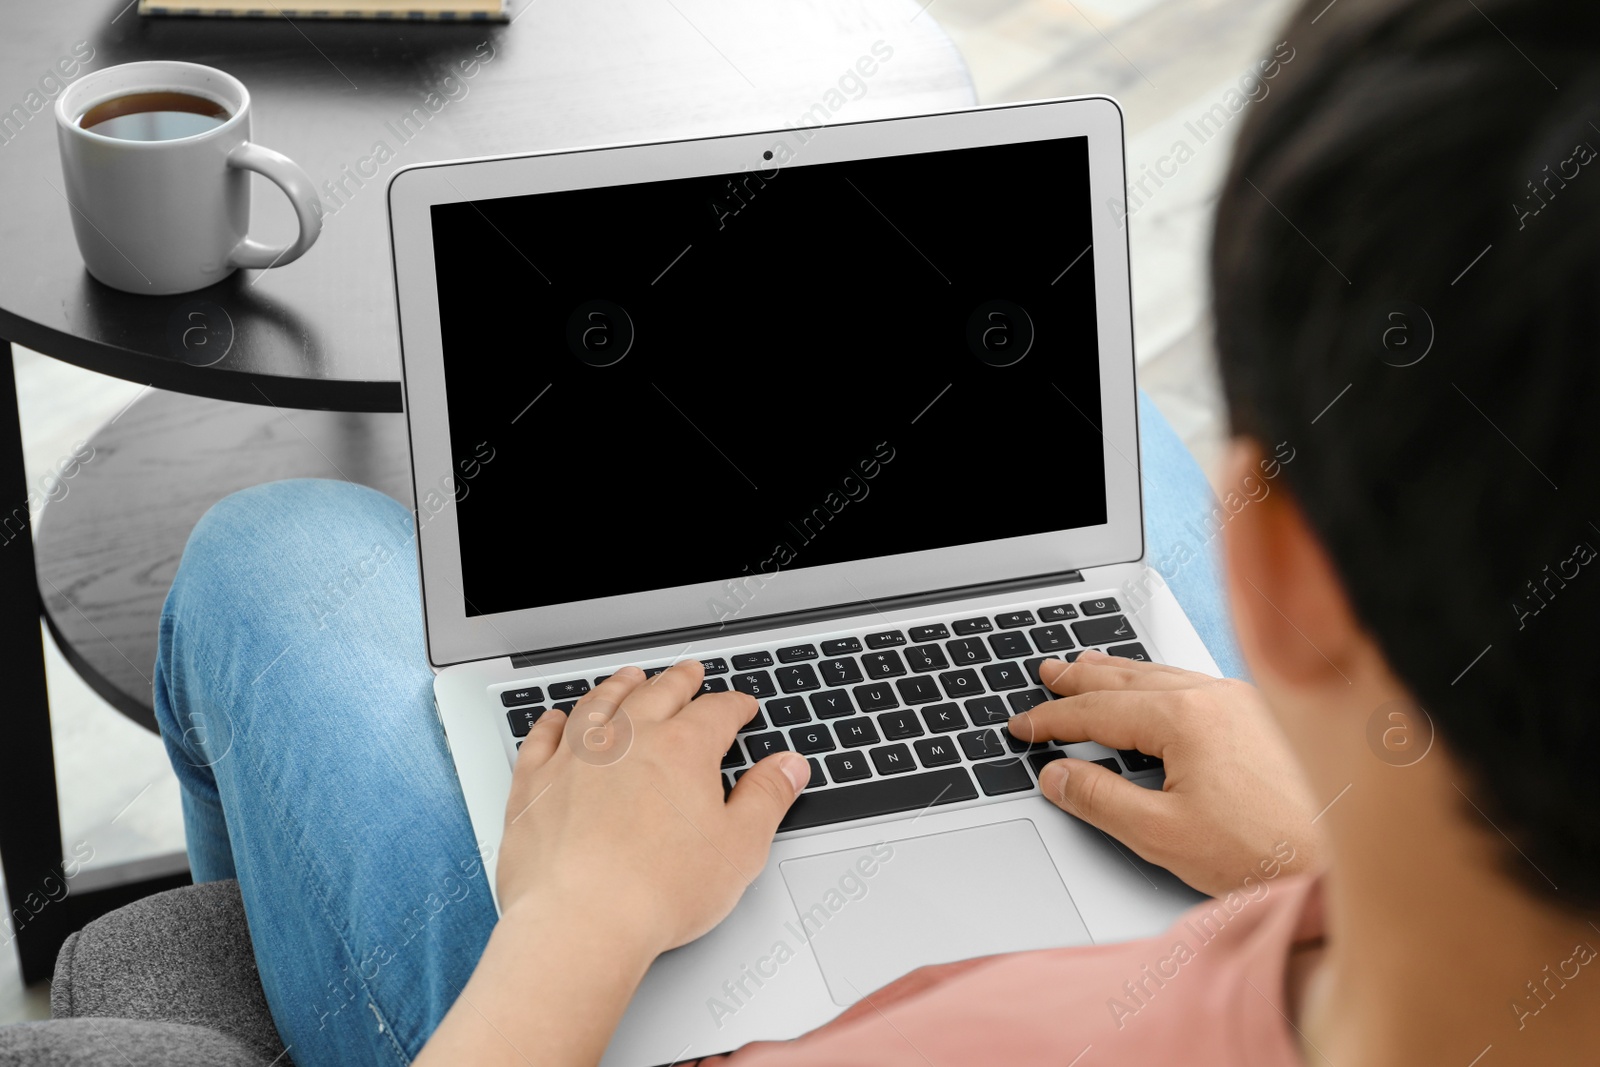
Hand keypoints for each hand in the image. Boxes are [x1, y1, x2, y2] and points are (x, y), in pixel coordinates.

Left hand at [497, 662, 809, 955]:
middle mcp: (627, 739)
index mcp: (682, 749)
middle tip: (689, 672)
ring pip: (600, 704)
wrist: (580, 921)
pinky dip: (552, 722)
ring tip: (630, 678)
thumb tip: (788, 766)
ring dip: (619, 687)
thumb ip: (767, 797)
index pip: (717, 711)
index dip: (734, 705)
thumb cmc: (658, 892)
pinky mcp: (534, 783)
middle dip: (679, 680)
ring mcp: (576, 757)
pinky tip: (557, 719)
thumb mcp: (740, 847)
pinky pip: (543, 737)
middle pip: (658, 693)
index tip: (741, 706)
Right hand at [1007, 649, 1324, 895]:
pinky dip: (1156, 682)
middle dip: (1081, 677)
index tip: (1021, 725)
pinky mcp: (1261, 718)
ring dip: (1118, 673)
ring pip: (1162, 676)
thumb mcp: (1162, 835)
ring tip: (1088, 666)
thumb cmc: (1266, 853)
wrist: (1346, 861)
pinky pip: (1192, 684)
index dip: (1051, 719)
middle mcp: (1214, 696)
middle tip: (1047, 671)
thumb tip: (1057, 776)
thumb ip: (1099, 800)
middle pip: (1128, 679)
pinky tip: (1153, 689)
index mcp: (1184, 718)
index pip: (1097, 711)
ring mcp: (1242, 702)